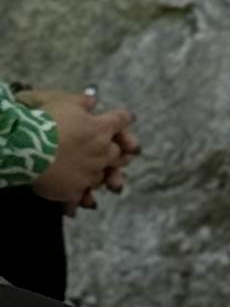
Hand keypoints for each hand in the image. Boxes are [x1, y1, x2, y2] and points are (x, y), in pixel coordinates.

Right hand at [33, 88, 137, 208]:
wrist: (28, 148)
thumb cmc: (48, 122)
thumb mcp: (66, 102)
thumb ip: (83, 102)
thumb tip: (93, 100)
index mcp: (102, 129)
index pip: (122, 119)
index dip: (123, 119)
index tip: (125, 119)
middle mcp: (102, 152)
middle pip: (119, 154)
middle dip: (120, 153)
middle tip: (121, 154)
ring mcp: (90, 173)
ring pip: (103, 177)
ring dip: (102, 177)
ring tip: (102, 180)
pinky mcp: (74, 190)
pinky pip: (81, 199)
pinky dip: (80, 201)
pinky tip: (80, 206)